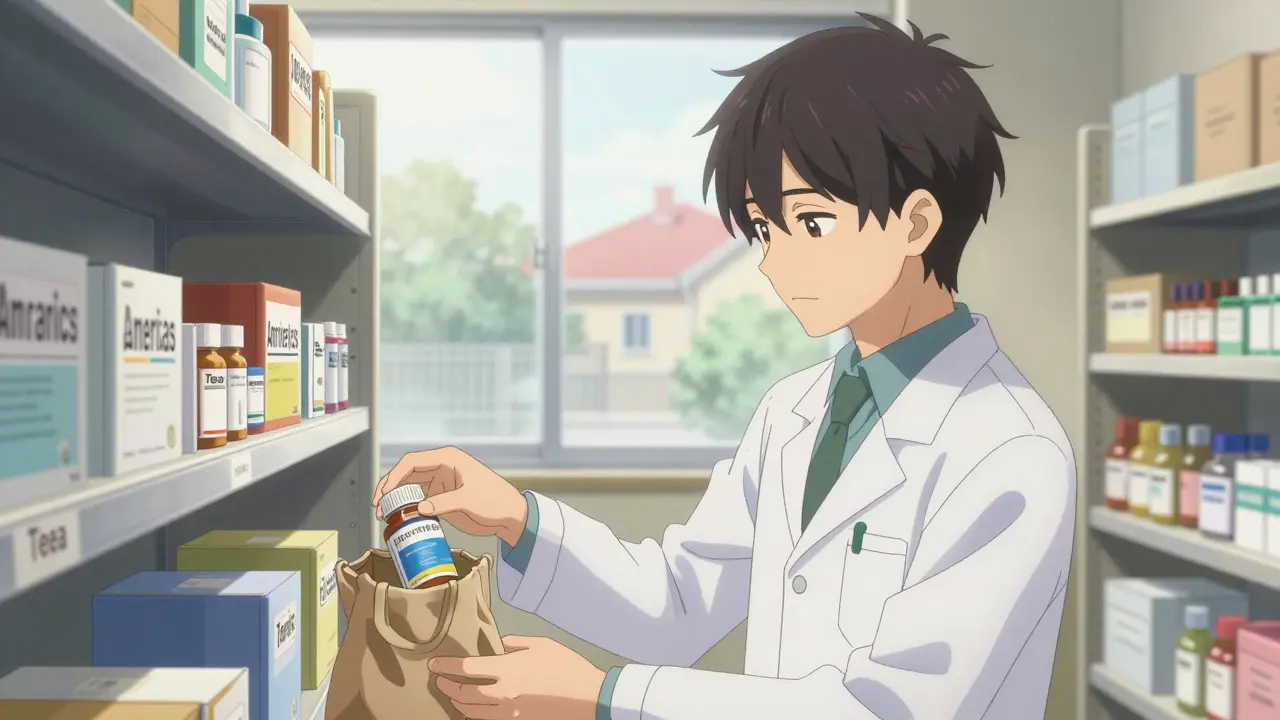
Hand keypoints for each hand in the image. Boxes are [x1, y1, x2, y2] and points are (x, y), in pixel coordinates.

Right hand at [374, 446, 527, 546]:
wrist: (509, 515)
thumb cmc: (495, 501)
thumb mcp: (468, 500)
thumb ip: (443, 503)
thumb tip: (420, 508)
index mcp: (448, 459)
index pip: (412, 461)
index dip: (394, 476)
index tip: (384, 493)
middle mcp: (441, 467)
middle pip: (407, 473)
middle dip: (390, 488)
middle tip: (377, 507)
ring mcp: (440, 482)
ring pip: (410, 486)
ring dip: (396, 499)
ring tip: (383, 515)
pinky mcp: (442, 496)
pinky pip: (419, 498)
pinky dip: (407, 507)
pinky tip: (399, 518)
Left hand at [430, 636, 605, 719]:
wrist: (589, 697)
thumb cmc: (567, 666)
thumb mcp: (542, 644)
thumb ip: (517, 643)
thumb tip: (501, 644)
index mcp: (507, 669)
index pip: (467, 668)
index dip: (446, 666)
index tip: (434, 664)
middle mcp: (502, 693)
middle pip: (464, 693)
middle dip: (447, 686)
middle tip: (439, 680)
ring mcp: (508, 712)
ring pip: (472, 711)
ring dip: (458, 703)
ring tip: (452, 696)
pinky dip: (475, 714)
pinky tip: (473, 709)